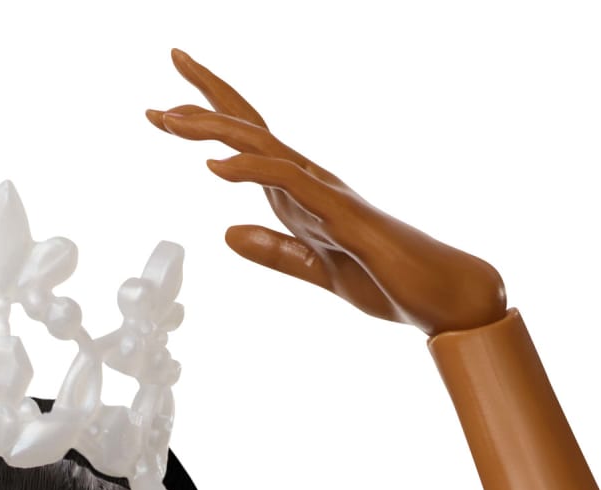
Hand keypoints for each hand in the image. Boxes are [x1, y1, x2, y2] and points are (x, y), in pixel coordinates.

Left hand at [147, 50, 504, 337]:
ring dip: (214, 129)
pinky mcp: (340, 213)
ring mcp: (325, 192)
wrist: (437, 297)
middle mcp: (310, 181)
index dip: (210, 122)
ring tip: (169, 120)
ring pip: (261, 145)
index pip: (250, 145)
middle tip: (162, 81)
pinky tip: (215, 167)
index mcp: (301, 195)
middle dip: (204, 102)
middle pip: (250, 128)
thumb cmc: (386, 281)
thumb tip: (226, 233)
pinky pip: (288, 181)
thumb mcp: (314, 271)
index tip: (166, 109)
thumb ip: (274, 251)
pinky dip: (250, 169)